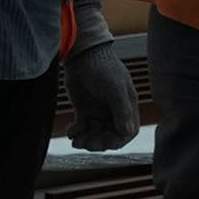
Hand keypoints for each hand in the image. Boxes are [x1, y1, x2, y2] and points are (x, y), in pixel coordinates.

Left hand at [62, 31, 141, 151]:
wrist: (82, 54)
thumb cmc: (102, 68)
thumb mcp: (115, 89)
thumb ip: (121, 112)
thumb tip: (127, 133)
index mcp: (127, 107)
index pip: (126, 132)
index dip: (116, 141)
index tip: (104, 143)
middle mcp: (114, 111)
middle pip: (108, 136)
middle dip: (97, 143)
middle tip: (84, 143)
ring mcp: (99, 111)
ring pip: (94, 134)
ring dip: (85, 140)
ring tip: (74, 139)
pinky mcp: (84, 109)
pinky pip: (82, 128)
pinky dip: (76, 132)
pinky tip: (70, 131)